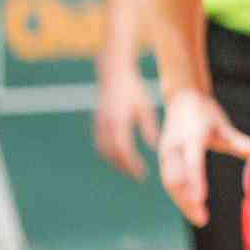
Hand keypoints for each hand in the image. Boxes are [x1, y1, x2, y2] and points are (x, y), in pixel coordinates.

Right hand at [92, 66, 158, 180]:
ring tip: (128, 168)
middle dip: (123, 167)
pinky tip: (119, 156)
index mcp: (119, 122)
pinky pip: (100, 143)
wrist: (113, 73)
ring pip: (103, 150)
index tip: (141, 174)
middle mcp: (106, 125)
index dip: (132, 165)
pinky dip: (108, 153)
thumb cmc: (133, 88)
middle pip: (112, 155)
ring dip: (114, 162)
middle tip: (136, 176)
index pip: (124, 151)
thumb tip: (153, 147)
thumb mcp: (145, 107)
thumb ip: (149, 128)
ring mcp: (98, 124)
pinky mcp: (96, 121)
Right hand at [158, 90, 249, 226]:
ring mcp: (166, 152)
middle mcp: (175, 145)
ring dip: (182, 202)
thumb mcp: (224, 126)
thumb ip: (243, 144)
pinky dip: (179, 196)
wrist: (181, 97)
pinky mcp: (163, 158)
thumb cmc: (206, 113)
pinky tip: (191, 208)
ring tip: (200, 218)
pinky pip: (169, 181)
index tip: (201, 200)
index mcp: (192, 135)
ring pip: (170, 183)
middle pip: (176, 178)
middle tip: (202, 219)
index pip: (192, 162)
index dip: (195, 181)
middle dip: (187, 200)